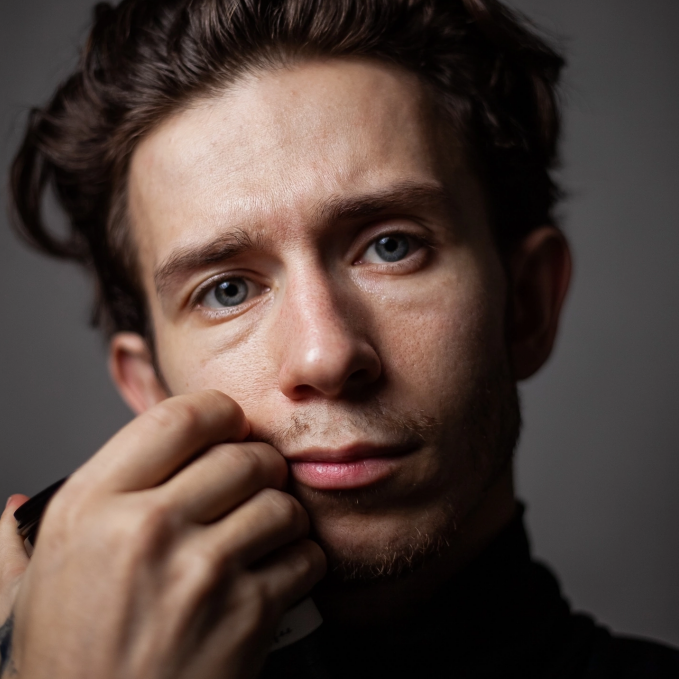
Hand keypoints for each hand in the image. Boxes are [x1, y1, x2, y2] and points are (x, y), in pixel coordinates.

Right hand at [0, 390, 325, 678]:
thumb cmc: (67, 665)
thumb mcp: (23, 593)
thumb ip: (17, 541)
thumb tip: (17, 504)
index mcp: (93, 506)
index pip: (179, 417)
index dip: (217, 414)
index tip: (227, 428)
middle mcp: (148, 528)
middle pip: (243, 456)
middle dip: (259, 465)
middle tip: (255, 484)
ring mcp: (202, 572)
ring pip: (281, 503)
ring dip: (284, 514)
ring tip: (267, 531)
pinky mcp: (247, 614)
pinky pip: (304, 557)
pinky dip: (301, 561)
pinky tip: (278, 573)